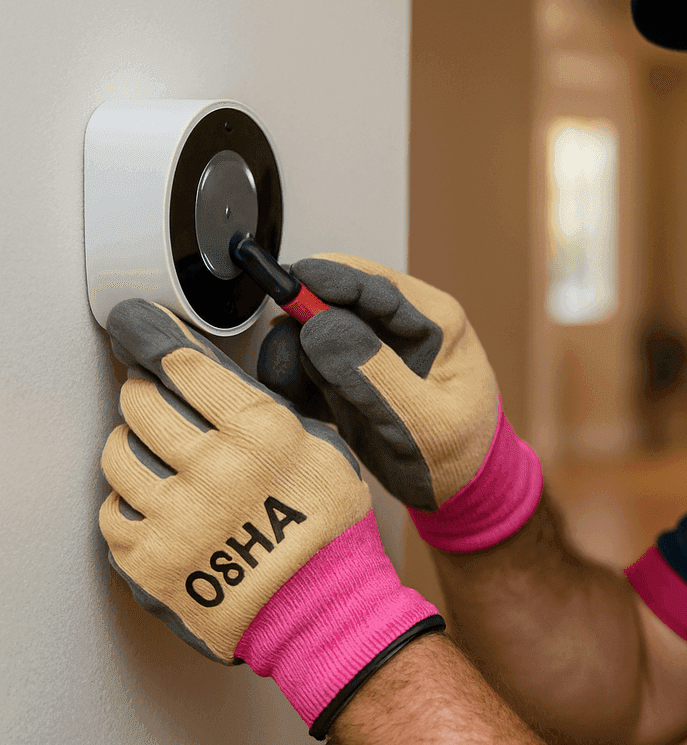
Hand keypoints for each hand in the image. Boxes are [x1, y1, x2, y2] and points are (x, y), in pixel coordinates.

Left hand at [99, 299, 440, 736]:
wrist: (321, 606)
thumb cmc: (326, 527)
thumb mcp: (321, 445)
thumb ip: (269, 406)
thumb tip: (219, 370)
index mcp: (260, 431)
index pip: (185, 364)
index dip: (155, 339)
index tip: (141, 328)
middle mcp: (214, 469)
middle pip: (142, 402)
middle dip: (143, 391)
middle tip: (151, 394)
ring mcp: (176, 517)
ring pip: (117, 455)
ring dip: (129, 444)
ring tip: (151, 450)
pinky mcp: (150, 560)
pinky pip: (112, 512)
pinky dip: (127, 502)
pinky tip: (154, 502)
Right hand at [257, 254, 500, 512]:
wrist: (461, 492)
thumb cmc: (459, 456)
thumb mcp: (423, 422)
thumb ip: (373, 375)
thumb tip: (321, 325)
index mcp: (436, 322)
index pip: (375, 285)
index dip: (326, 280)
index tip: (288, 285)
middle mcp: (404, 326)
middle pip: (337, 301)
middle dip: (302, 327)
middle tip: (285, 366)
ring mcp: (377, 348)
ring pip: (316, 333)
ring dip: (295, 360)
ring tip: (296, 397)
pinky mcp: (355, 372)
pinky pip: (312, 364)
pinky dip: (297, 382)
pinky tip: (304, 409)